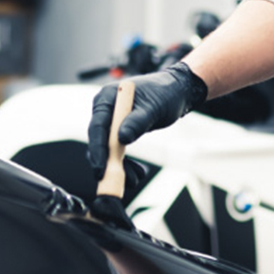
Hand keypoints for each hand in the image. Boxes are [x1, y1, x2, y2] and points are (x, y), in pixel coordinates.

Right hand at [87, 62, 207, 179]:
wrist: (176, 92)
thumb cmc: (165, 92)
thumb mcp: (153, 107)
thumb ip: (137, 121)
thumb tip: (121, 138)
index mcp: (107, 98)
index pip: (97, 125)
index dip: (97, 148)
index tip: (100, 167)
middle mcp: (106, 110)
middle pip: (99, 140)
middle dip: (107, 162)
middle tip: (116, 181)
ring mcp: (112, 121)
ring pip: (107, 150)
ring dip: (118, 167)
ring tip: (134, 179)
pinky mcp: (119, 131)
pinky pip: (117, 151)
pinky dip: (125, 164)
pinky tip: (137, 172)